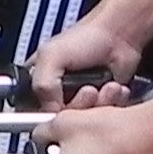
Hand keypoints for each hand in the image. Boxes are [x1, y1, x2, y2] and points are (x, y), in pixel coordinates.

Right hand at [20, 12, 148, 110]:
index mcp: (38, 78)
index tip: (61, 103)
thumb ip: (41, 85)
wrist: (120, 34)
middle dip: (78, 105)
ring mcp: (79, 97)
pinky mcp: (99, 102)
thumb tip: (48, 112)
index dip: (47, 111)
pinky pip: (101, 116)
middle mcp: (57, 90)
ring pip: (82, 119)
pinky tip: (112, 88)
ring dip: (96, 103)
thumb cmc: (88, 36)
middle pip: (60, 118)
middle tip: (87, 89)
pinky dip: (111, 103)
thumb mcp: (51, 55)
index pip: (32, 110)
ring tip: (102, 85)